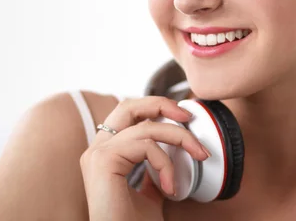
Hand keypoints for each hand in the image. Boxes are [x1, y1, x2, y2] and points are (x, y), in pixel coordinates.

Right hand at [79, 96, 209, 220]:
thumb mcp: (150, 191)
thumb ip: (154, 170)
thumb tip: (172, 154)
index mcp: (105, 152)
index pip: (128, 114)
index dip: (156, 109)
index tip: (185, 121)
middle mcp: (97, 149)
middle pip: (128, 105)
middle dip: (162, 104)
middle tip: (189, 117)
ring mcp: (97, 153)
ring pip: (146, 126)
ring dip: (180, 138)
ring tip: (198, 156)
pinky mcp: (103, 161)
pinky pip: (145, 145)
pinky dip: (165, 163)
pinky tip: (170, 186)